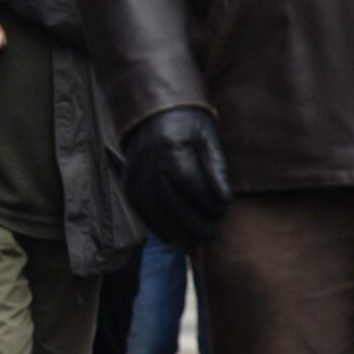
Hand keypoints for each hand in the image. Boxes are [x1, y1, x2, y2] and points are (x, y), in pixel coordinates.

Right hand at [122, 107, 231, 249]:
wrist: (154, 113)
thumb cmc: (189, 124)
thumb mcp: (209, 138)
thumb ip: (216, 169)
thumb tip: (224, 201)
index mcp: (168, 148)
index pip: (188, 183)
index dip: (207, 201)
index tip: (223, 210)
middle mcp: (147, 165)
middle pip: (170, 205)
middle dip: (194, 226)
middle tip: (213, 235)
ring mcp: (134, 179)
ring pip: (155, 216)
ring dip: (178, 234)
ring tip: (199, 241)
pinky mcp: (129, 189)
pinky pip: (144, 216)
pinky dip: (162, 230)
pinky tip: (179, 237)